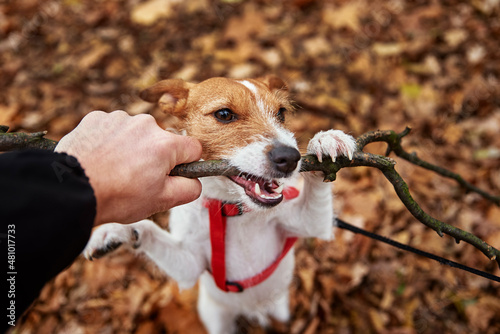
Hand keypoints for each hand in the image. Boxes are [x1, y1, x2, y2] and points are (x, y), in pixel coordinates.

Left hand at [55, 110, 201, 224]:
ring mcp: (119, 119)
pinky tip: (100, 159)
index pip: (193, 148)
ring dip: (132, 148)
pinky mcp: (97, 118)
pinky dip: (110, 141)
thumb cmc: (118, 197)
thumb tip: (196, 181)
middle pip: (163, 140)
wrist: (73, 190)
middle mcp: (145, 124)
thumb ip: (189, 189)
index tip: (171, 175)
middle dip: (155, 157)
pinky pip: (113, 129)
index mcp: (166, 144)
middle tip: (137, 179)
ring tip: (114, 170)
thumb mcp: (162, 201)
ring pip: (137, 134)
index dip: (186, 164)